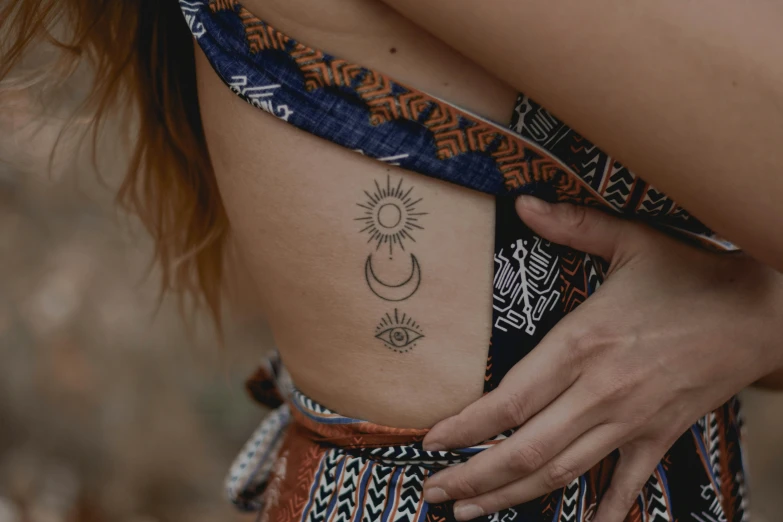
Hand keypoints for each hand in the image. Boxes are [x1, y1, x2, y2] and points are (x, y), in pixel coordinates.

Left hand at [421, 196, 782, 521]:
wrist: (763, 310)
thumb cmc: (692, 273)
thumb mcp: (630, 240)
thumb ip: (572, 224)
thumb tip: (522, 201)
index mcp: (582, 343)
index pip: (510, 399)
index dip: (466, 426)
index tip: (431, 441)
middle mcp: (600, 390)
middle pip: (525, 449)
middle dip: (473, 476)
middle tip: (433, 494)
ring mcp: (631, 420)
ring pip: (562, 472)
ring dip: (512, 496)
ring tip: (471, 513)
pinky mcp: (661, 435)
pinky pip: (627, 485)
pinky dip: (602, 512)